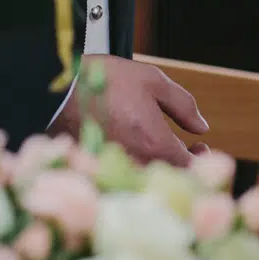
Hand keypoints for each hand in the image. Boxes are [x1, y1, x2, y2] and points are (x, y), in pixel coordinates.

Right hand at [56, 55, 208, 166]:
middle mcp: (136, 164)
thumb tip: (202, 128)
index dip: (200, 160)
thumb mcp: (152, 81)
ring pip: (147, 179)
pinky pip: (123, 177)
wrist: (56, 88)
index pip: (189, 169)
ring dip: (159, 165)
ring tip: (159, 144)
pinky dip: (134, 166)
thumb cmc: (104, 80)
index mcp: (155, 144)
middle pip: (169, 178)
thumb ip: (183, 105)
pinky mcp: (97, 171)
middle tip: (188, 148)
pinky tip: (134, 148)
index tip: (200, 147)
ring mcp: (116, 171)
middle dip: (183, 164)